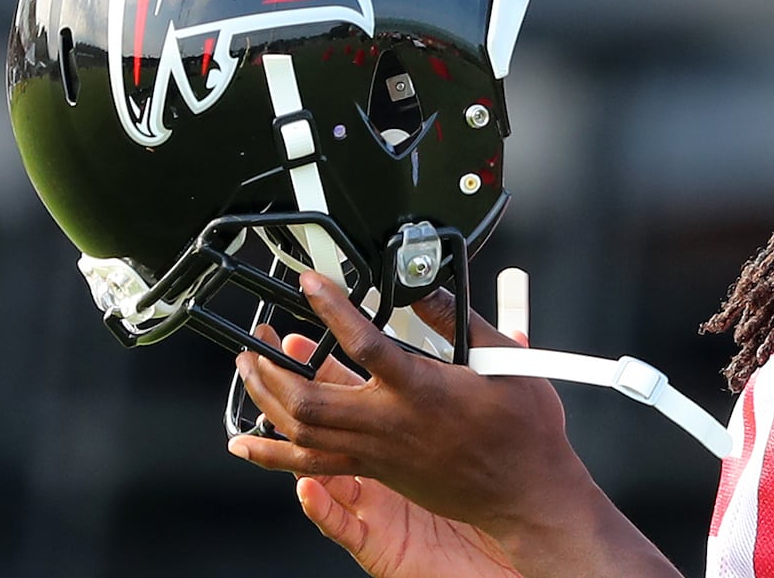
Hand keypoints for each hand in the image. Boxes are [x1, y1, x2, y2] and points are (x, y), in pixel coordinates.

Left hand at [228, 273, 590, 553]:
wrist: (525, 490)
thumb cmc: (522, 430)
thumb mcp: (505, 359)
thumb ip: (458, 320)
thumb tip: (427, 288)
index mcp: (421, 390)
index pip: (363, 343)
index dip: (332, 309)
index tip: (311, 283)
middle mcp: (390, 424)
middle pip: (308, 400)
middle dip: (270, 367)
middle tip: (256, 339)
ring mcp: (378, 452)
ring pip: (301, 432)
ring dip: (265, 400)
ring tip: (250, 370)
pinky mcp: (377, 470)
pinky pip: (312, 464)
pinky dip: (272, 455)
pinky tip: (248, 444)